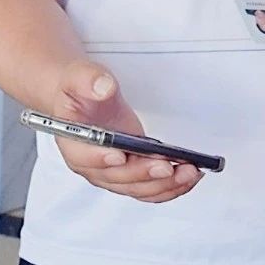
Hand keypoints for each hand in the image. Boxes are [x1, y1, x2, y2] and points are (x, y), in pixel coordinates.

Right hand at [48, 59, 202, 203]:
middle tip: (167, 165)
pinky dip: (170, 186)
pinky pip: (150, 187)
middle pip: (118, 178)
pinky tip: (188, 176)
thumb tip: (104, 87)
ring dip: (164, 184)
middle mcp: (94, 165)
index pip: (85, 157)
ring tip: (189, 172)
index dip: (103, 159)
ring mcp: (114, 172)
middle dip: (144, 174)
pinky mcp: (131, 171)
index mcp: (75, 144)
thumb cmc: (78, 92)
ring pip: (138, 188)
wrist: (82, 99)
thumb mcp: (77, 76)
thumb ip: (88, 80)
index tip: (121, 155)